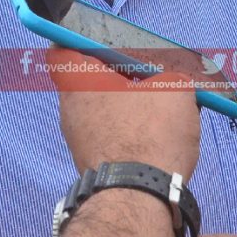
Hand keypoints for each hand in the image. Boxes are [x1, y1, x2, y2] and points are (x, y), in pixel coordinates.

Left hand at [47, 46, 200, 179]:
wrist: (140, 197)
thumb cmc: (150, 133)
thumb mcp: (174, 88)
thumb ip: (169, 73)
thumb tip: (171, 78)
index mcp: (79, 79)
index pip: (62, 49)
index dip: (79, 39)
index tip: (100, 41)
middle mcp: (69, 107)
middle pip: (84, 79)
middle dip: (113, 74)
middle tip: (142, 74)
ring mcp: (76, 137)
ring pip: (96, 108)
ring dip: (120, 104)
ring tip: (154, 107)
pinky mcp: (90, 161)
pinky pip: (105, 133)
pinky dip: (123, 129)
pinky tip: (149, 134)